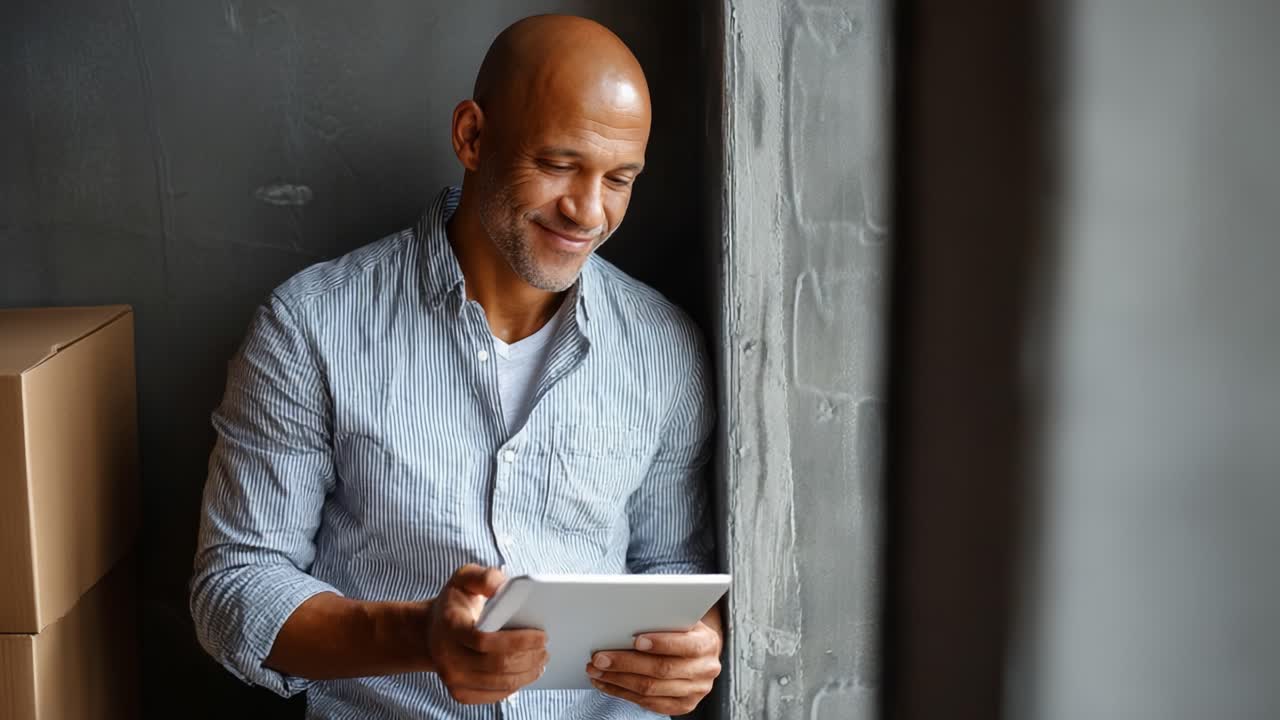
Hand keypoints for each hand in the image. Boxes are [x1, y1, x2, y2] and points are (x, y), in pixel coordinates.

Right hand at [427, 564, 548, 703]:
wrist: (431, 631)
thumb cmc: (455, 603)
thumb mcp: (464, 578)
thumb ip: (484, 577)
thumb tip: (501, 587)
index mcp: (450, 627)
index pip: (485, 640)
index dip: (518, 640)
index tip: (543, 635)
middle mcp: (447, 657)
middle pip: (496, 665)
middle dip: (529, 658)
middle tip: (547, 649)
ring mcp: (452, 679)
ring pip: (499, 683)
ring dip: (527, 674)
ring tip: (542, 661)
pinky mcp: (460, 693)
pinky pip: (494, 695)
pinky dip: (515, 686)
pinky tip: (526, 673)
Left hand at [584, 609, 722, 715]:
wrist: (701, 654)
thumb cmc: (684, 631)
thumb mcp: (682, 620)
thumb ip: (664, 620)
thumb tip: (628, 617)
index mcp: (707, 644)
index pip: (686, 645)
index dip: (661, 643)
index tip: (636, 639)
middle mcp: (705, 670)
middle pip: (662, 670)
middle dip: (626, 664)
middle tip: (600, 658)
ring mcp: (694, 692)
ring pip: (651, 690)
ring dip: (618, 681)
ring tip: (596, 671)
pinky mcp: (682, 706)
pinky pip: (648, 704)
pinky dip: (623, 693)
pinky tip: (607, 684)